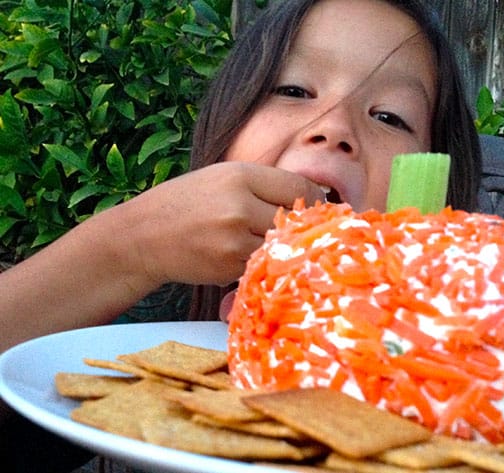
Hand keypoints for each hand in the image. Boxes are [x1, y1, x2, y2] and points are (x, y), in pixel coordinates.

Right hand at [117, 161, 324, 287]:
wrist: (143, 237)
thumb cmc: (185, 203)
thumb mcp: (222, 178)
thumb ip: (263, 186)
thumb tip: (312, 197)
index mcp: (240, 176)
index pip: (299, 187)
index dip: (316, 199)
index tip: (319, 208)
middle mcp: (240, 206)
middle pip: (297, 219)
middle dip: (303, 226)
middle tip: (302, 230)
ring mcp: (235, 240)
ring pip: (283, 246)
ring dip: (285, 248)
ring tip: (277, 245)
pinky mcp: (230, 267)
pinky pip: (264, 265)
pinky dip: (265, 263)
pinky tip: (252, 257)